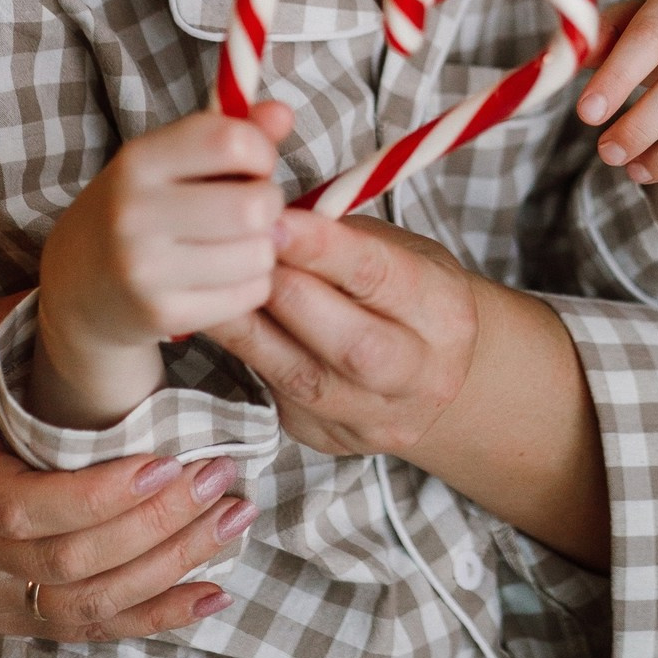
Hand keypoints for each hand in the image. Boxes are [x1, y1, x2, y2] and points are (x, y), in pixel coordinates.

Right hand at [0, 298, 256, 639]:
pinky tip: (214, 591)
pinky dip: (156, 616)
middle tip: (220, 472)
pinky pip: (91, 630)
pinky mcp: (15, 619)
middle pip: (68, 564)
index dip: (98, 498)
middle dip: (155, 525)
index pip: (22, 509)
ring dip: (170, 566)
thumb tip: (99, 281)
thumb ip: (15, 324)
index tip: (167, 462)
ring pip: (88, 605)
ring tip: (234, 515)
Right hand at [36, 102, 291, 424]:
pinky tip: (224, 277)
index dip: (260, 152)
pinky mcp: (162, 315)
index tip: (251, 166)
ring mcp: (145, 269)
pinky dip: (251, 284)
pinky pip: (249, 294)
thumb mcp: (173, 159)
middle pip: (254, 205)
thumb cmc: (142, 206)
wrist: (79, 283)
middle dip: (268, 205)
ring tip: (236, 243)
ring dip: (263, 248)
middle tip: (250, 210)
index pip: (230, 142)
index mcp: (138, 160)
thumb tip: (284, 113)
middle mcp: (135, 212)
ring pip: (259, 253)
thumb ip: (232, 130)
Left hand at [216, 214, 608, 567]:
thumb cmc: (411, 297)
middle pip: (351, 345)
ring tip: (214, 291)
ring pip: (306, 381)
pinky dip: (250, 361)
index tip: (275, 220)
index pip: (380, 278)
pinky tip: (226, 330)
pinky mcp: (332, 440)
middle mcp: (420, 374)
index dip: (323, 249)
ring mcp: (376, 418)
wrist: (441, 379)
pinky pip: (282, 400)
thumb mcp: (400, 253)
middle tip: (242, 255)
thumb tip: (272, 218)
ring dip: (252, 333)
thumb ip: (346, 241)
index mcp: (443, 311)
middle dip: (289, 296)